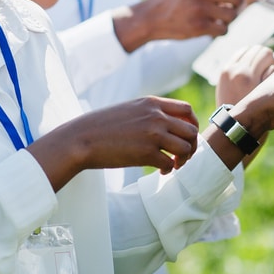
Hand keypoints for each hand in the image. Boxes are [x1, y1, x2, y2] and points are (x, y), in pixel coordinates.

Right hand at [29, 96, 198, 189]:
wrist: (81, 139)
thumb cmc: (102, 126)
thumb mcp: (130, 109)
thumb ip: (150, 112)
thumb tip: (170, 125)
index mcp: (152, 103)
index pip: (187, 110)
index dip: (192, 124)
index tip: (186, 136)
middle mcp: (156, 116)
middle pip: (191, 130)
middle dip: (192, 145)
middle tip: (182, 156)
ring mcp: (152, 134)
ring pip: (186, 148)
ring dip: (183, 159)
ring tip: (173, 164)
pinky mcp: (146, 153)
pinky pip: (170, 164)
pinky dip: (169, 169)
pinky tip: (160, 171)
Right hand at [111, 0, 273, 51]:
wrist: (149, 18)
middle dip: (236, 6)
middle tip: (220, 7)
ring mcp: (200, 7)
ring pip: (233, 15)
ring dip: (226, 19)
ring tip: (207, 16)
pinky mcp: (198, 26)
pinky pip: (223, 30)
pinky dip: (218, 30)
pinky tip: (202, 26)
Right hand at [215, 45, 273, 105]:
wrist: (237, 127)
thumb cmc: (234, 107)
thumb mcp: (226, 86)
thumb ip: (235, 71)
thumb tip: (249, 57)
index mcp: (227, 69)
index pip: (247, 49)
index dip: (256, 55)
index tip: (260, 64)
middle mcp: (238, 71)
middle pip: (259, 50)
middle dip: (266, 58)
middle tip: (267, 70)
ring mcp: (250, 77)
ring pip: (267, 56)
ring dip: (271, 64)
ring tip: (269, 76)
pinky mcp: (263, 85)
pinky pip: (273, 69)